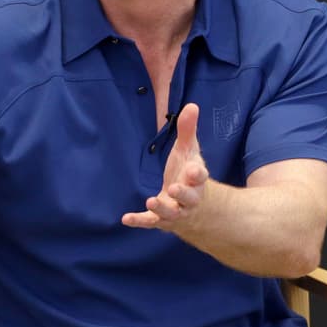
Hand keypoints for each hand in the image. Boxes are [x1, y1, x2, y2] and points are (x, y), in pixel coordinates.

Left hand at [122, 103, 209, 230]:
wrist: (195, 208)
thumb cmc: (188, 174)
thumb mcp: (188, 151)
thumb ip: (188, 130)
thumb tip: (191, 105)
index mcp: (196, 179)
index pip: (200, 176)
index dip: (197, 173)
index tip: (193, 169)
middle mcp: (189, 198)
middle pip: (189, 197)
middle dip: (182, 193)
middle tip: (173, 188)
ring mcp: (176, 210)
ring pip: (171, 212)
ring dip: (161, 207)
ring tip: (151, 200)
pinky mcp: (161, 220)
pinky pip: (151, 222)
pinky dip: (140, 221)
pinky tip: (126, 219)